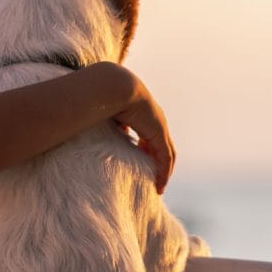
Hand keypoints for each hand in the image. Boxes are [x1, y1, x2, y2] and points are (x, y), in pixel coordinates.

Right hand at [110, 70, 174, 193]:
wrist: (114, 86)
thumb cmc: (105, 96)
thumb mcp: (106, 113)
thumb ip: (109, 122)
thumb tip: (104, 130)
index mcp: (143, 113)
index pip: (150, 134)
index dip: (147, 147)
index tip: (141, 159)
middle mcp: (155, 119)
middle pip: (162, 144)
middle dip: (158, 160)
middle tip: (153, 176)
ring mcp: (159, 126)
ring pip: (167, 153)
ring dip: (164, 170)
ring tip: (158, 185)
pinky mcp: (159, 133)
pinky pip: (165, 158)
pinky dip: (164, 172)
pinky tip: (160, 185)